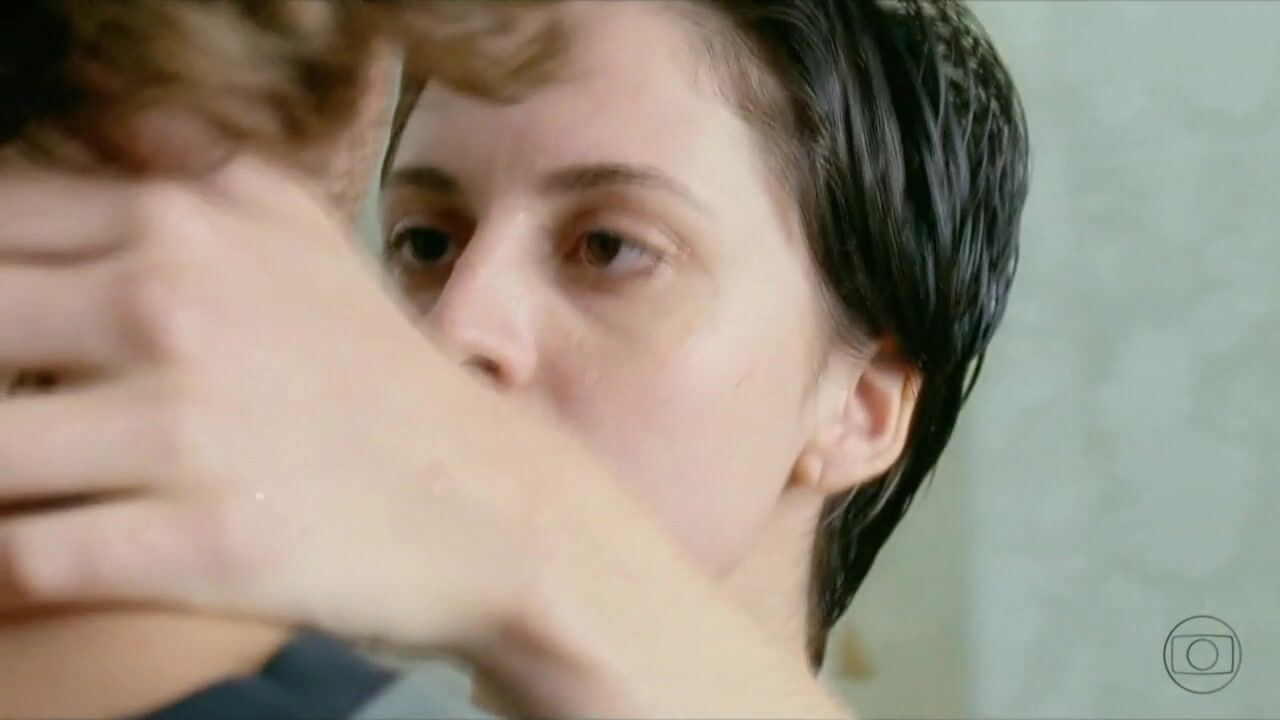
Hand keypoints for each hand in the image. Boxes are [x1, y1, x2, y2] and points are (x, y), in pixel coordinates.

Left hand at [0, 156, 555, 649]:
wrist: (491, 502)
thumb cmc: (383, 379)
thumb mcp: (305, 237)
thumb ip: (200, 175)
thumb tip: (117, 126)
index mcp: (188, 222)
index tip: (26, 343)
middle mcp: (174, 306)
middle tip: (38, 414)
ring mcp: (185, 428)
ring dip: (0, 477)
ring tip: (46, 483)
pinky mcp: (199, 546)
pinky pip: (25, 559)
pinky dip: (19, 567)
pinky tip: (63, 552)